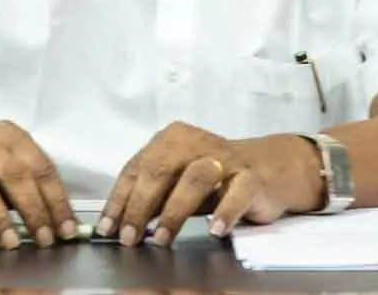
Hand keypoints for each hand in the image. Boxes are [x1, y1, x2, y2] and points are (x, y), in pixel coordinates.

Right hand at [0, 120, 77, 250]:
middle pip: (13, 174)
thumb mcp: (4, 162)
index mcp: (8, 137)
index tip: (65, 227)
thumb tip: (58, 222)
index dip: (56, 199)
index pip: (40, 166)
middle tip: (44, 237)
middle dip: (32, 208)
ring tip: (11, 242)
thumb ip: (29, 186)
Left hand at [97, 122, 320, 247]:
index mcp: (171, 139)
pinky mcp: (251, 176)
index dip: (120, 199)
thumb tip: (119, 224)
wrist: (269, 168)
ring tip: (162, 238)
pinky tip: (214, 230)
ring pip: (195, 177)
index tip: (107, 228)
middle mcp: (196, 142)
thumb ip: (152, 197)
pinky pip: (236, 192)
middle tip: (130, 237)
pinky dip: (224, 212)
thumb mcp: (178, 183)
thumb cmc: (214, 178)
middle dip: (140, 206)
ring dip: (174, 210)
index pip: (137, 167)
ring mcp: (226, 158)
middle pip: (161, 169)